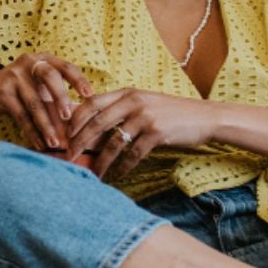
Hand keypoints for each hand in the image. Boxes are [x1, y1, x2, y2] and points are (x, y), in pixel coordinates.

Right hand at [0, 52, 93, 151]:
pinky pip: (21, 116)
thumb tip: (80, 113)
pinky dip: (32, 132)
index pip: (65, 66)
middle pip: (50, 78)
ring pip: (35, 102)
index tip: (90, 95)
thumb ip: (55, 94)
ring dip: (46, 125)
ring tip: (55, 142)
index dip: (79, 80)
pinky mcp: (2, 93)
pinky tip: (39, 144)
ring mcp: (14, 77)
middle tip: (69, 118)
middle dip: (61, 99)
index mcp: (42, 59)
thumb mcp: (36, 86)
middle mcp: (29, 63)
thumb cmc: (17, 91)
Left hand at [65, 88, 212, 178]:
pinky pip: (132, 154)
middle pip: (96, 123)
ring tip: (92, 174)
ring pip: (112, 143)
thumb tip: (91, 127)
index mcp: (129, 92)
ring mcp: (146, 116)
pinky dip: (123, 167)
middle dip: (78, 143)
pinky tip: (118, 175)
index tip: (64, 136)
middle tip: (67, 160)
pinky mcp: (157, 132)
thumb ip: (121, 110)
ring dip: (100, 162)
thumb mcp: (146, 103)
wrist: (204, 117)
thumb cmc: (172, 113)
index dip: (74, 120)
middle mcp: (135, 101)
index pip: (92, 103)